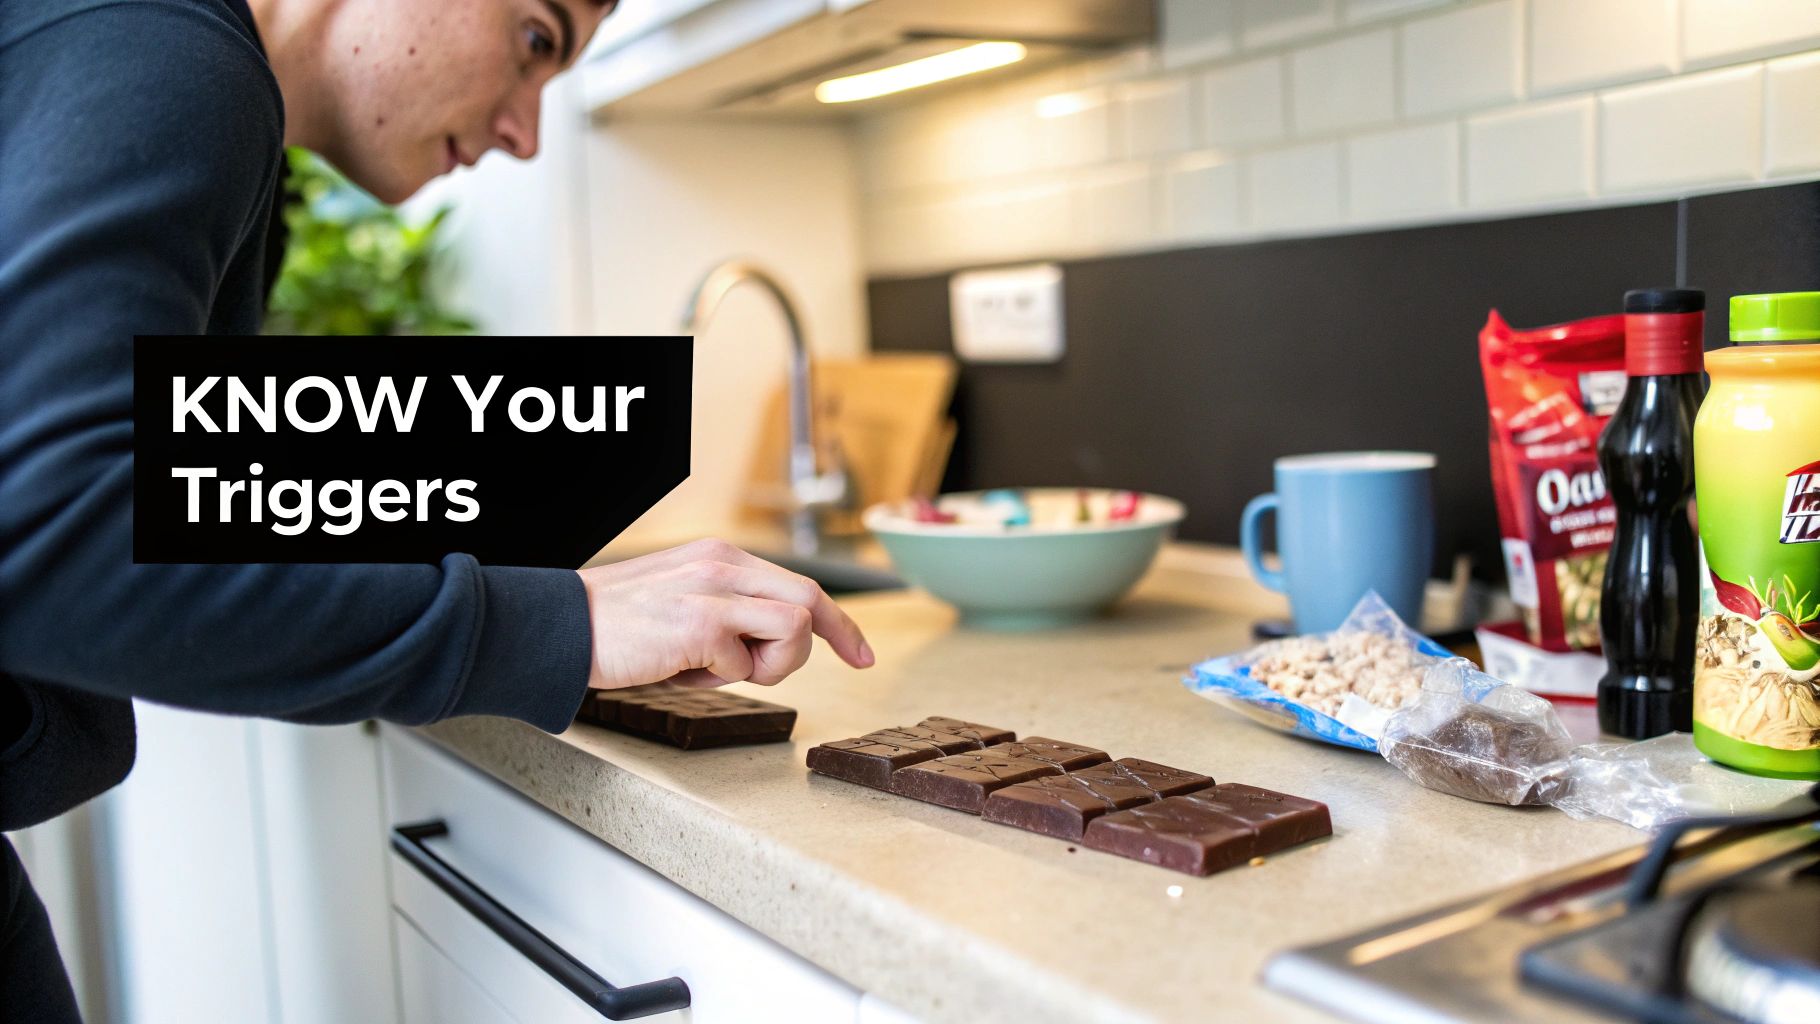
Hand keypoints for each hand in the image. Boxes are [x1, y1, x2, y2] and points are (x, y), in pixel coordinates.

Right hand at [576, 538, 873, 690]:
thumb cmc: (618, 628)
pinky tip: (679, 671)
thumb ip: (732, 616)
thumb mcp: (685, 605)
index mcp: (721, 557)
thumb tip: (774, 649)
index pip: (800, 584)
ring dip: (765, 666)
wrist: (560, 629)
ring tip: (710, 670)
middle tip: (808, 668)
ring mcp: (714, 592)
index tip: (861, 652)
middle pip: (809, 601)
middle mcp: (723, 564)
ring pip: (793, 630)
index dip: (839, 622)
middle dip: (824, 643)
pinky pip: (746, 665)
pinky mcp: (701, 624)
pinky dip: (718, 681)